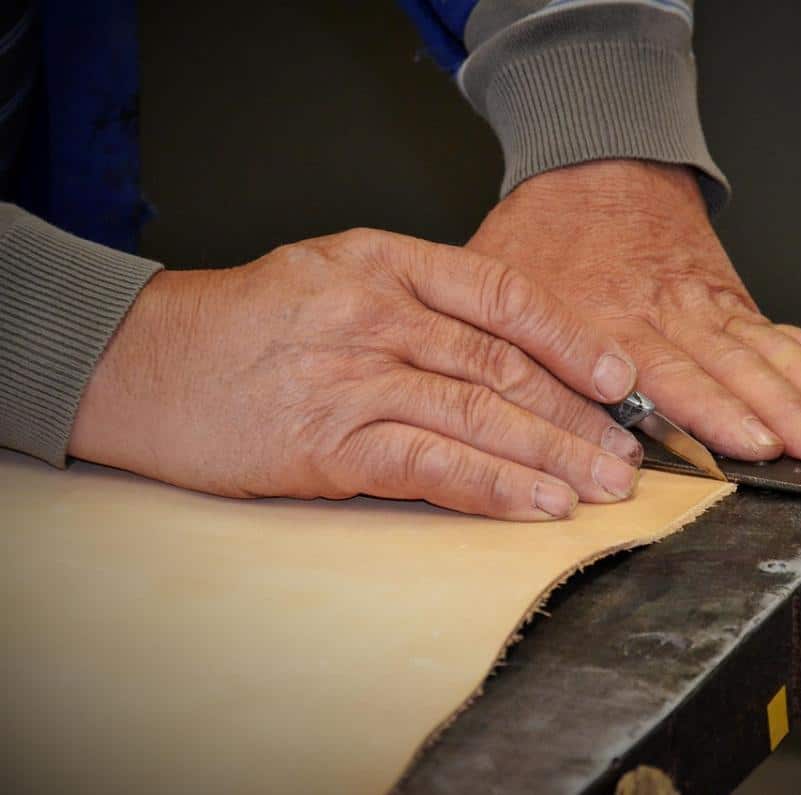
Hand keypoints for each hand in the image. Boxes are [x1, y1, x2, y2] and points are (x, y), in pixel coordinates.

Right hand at [68, 228, 644, 519]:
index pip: (505, 295)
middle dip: (579, 413)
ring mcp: (353, 375)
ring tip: (604, 485)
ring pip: (481, 413)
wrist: (141, 361)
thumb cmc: (247, 324)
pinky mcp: (328, 442)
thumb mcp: (334, 277)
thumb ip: (417, 302)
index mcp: (386, 261)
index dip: (572, 338)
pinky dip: (494, 486)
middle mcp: (377, 311)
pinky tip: (538, 504)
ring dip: (554, 455)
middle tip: (628, 449)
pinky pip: (431, 464)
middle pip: (505, 363)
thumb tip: (511, 350)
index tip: (620, 378)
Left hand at [467, 160, 800, 468]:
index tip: (755, 443)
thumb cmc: (543, 235)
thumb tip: (521, 424)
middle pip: (745, 373)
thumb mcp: (500, 290)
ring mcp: (714, 313)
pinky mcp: (738, 308)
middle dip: (796, 418)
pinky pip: (797, 339)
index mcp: (613, 322)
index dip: (715, 412)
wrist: (592, 162)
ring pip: (781, 359)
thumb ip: (519, 353)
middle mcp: (675, 320)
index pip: (671, 375)